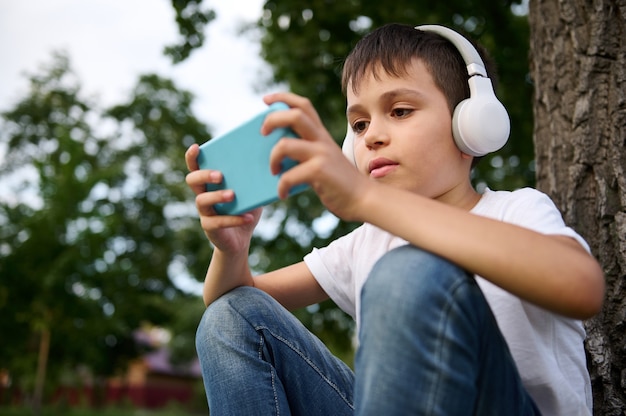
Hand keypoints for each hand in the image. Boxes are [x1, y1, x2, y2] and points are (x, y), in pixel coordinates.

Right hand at [185, 144, 261, 253]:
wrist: (240, 240)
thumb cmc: (244, 210)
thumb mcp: (251, 193)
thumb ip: (253, 179)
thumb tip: (271, 162)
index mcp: (209, 183)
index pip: (195, 166)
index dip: (192, 157)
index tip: (196, 147)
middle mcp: (202, 195)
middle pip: (193, 180)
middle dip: (204, 175)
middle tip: (220, 175)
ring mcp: (204, 212)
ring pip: (201, 201)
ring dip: (217, 196)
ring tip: (232, 195)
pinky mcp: (209, 228)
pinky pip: (218, 222)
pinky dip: (234, 219)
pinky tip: (248, 217)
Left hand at [262, 92, 369, 221]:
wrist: (363, 199)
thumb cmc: (339, 183)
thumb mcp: (324, 160)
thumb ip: (306, 152)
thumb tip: (277, 155)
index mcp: (322, 134)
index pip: (303, 105)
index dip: (282, 98)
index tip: (266, 100)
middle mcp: (322, 139)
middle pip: (294, 115)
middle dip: (272, 119)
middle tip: (263, 133)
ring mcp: (321, 154)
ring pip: (284, 144)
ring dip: (272, 158)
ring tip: (274, 170)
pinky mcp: (319, 171)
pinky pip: (289, 175)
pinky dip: (281, 186)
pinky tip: (283, 193)